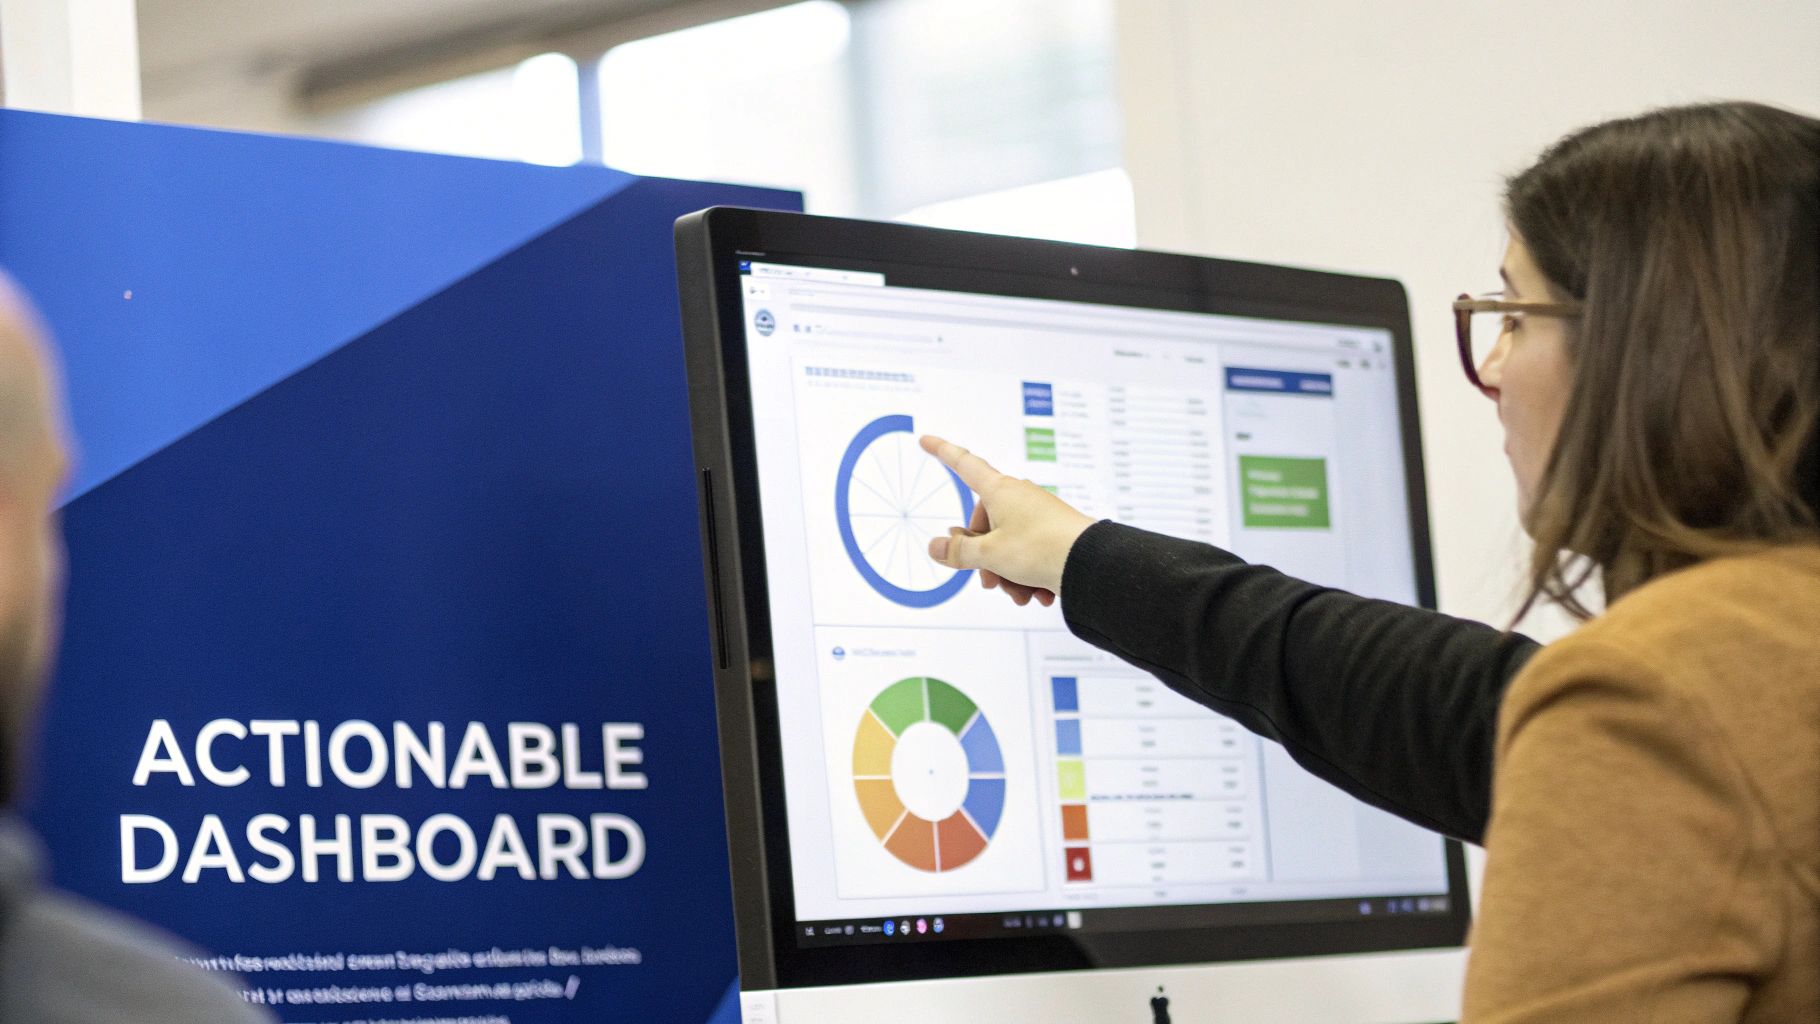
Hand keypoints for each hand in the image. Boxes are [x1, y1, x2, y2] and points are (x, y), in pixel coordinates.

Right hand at [920, 435, 1095, 606]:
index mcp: (999, 491)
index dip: (942, 452)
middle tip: (989, 581)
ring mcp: (1038, 512)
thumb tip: (935, 546)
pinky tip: (1037, 593)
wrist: (1091, 564)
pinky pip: (1029, 551)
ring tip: (1019, 594)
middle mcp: (1018, 496)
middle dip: (983, 556)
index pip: (964, 464)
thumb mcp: (990, 555)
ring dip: (1008, 573)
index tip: (926, 440)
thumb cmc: (1041, 550)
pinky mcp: (1054, 530)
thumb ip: (958, 551)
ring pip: (1007, 543)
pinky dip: (1028, 574)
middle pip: (984, 523)